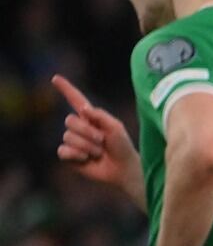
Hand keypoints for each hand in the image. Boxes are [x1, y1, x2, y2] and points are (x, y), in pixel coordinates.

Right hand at [52, 75, 142, 203]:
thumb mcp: (115, 127)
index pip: (75, 99)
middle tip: (102, 141)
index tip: (56, 78)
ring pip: (69, 137)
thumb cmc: (122, 147)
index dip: (66, 88)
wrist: (123, 168)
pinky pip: (63, 150)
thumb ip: (100, 115)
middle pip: (69, 121)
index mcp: (90, 117)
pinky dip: (77, 155)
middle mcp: (79, 127)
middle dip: (88, 132)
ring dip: (87, 146)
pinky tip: (87, 159)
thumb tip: (83, 108)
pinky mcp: (69, 155)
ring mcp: (73, 141)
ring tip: (99, 153)